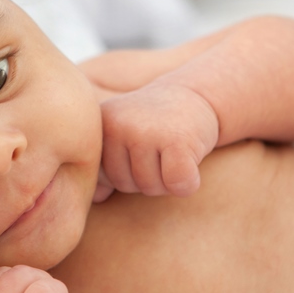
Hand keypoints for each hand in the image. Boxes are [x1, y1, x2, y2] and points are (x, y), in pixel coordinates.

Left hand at [95, 83, 218, 200]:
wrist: (196, 94)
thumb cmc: (156, 124)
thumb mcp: (124, 137)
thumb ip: (105, 166)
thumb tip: (97, 198)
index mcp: (101, 124)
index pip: (104, 178)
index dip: (126, 172)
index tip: (141, 147)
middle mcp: (118, 124)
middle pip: (125, 185)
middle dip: (147, 178)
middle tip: (162, 148)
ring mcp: (146, 131)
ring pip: (150, 188)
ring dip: (168, 181)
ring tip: (174, 151)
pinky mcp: (177, 140)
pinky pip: (177, 185)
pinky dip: (188, 183)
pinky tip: (192, 161)